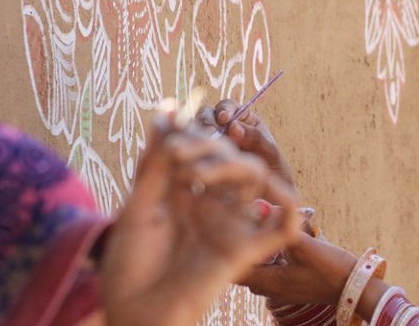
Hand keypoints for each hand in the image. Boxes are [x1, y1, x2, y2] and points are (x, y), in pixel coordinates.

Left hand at [101, 117, 300, 325]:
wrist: (135, 315)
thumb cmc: (129, 265)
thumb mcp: (138, 207)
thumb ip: (155, 163)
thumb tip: (165, 112)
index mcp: (183, 191)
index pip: (201, 148)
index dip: (192, 132)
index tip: (171, 126)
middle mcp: (210, 202)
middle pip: (228, 156)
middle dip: (206, 146)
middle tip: (177, 154)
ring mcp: (230, 223)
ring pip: (254, 178)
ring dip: (233, 165)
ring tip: (198, 173)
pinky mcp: (246, 249)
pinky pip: (280, 229)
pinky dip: (289, 212)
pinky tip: (281, 198)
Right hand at [197, 100, 293, 186]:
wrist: (268, 193)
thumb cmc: (272, 168)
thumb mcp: (269, 152)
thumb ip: (254, 138)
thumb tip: (233, 127)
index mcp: (242, 118)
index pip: (228, 106)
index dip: (224, 109)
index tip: (224, 119)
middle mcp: (223, 127)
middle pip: (207, 114)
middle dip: (207, 120)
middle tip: (210, 133)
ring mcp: (212, 141)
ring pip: (196, 130)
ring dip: (198, 134)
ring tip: (205, 146)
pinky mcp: (202, 156)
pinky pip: (193, 148)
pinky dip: (193, 149)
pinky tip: (198, 157)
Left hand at [241, 233, 357, 305]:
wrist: (355, 287)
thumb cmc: (331, 269)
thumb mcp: (306, 246)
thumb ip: (283, 226)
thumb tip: (265, 206)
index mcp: (269, 282)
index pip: (234, 269)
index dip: (230, 250)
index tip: (233, 230)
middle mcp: (271, 289)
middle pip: (243, 270)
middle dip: (242, 249)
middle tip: (244, 226)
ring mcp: (282, 289)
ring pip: (257, 270)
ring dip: (257, 253)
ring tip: (260, 232)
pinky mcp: (292, 285)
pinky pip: (271, 271)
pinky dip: (269, 258)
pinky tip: (279, 243)